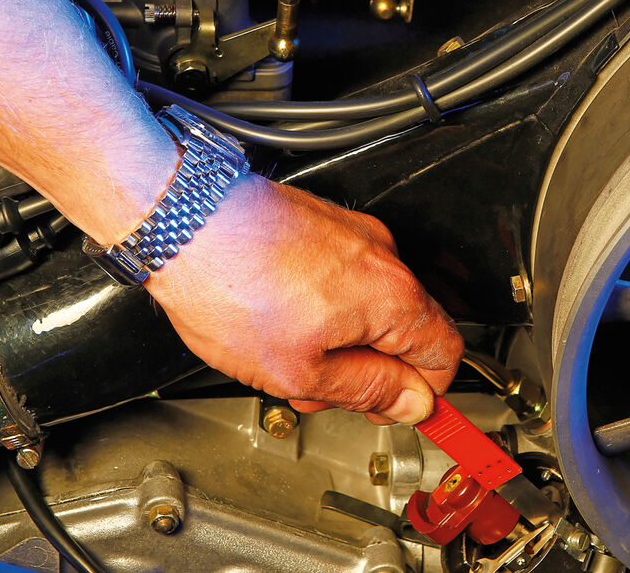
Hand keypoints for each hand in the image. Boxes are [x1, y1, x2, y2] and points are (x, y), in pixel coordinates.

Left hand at [145, 175, 463, 423]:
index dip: (420, 393)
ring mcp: (353, 235)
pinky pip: (344, 279)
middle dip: (370, 370)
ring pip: (371, 307)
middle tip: (323, 388)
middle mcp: (381, 257)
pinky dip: (323, 308)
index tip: (396, 408)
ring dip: (343, 341)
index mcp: (391, 295)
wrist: (183, 220)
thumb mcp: (300, 369)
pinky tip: (279, 320)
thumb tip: (410, 401)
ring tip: (289, 355)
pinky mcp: (324, 226)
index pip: (446, 353)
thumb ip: (367, 389)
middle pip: (407, 331)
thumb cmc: (230, 285)